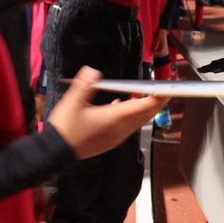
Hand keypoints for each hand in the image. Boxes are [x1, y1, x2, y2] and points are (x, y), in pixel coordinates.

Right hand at [46, 67, 168, 159]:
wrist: (56, 152)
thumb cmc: (66, 127)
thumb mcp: (72, 102)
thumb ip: (84, 85)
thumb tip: (92, 70)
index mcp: (115, 117)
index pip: (144, 106)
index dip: (158, 97)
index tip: (167, 89)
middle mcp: (120, 129)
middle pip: (145, 114)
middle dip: (156, 102)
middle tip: (163, 90)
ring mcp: (117, 137)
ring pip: (138, 121)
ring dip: (144, 109)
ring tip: (144, 95)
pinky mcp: (111, 141)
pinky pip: (129, 126)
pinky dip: (132, 115)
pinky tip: (121, 105)